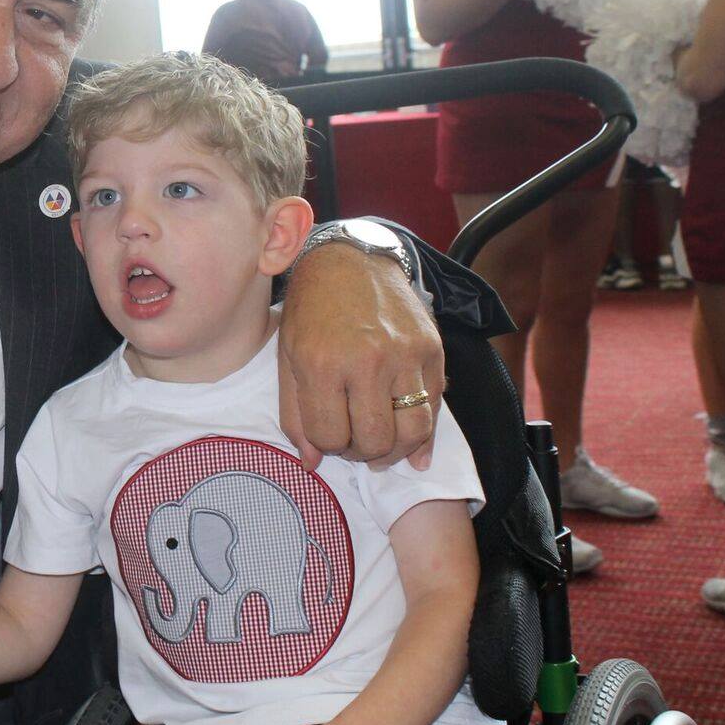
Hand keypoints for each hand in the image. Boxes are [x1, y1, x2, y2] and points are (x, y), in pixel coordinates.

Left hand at [278, 243, 444, 470]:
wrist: (350, 260)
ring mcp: (405, 354)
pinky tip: (412, 445)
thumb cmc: (311, 311)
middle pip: (375, 441)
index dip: (327, 446)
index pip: (330, 437)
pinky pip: (436, 406)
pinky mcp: (432, 349)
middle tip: (355, 443)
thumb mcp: (288, 358)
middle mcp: (367, 360)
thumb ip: (296, 415)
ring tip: (382, 447)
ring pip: (413, 432)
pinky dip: (425, 434)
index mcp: (322, 363)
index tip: (327, 435)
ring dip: (397, 451)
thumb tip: (312, 463)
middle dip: (361, 453)